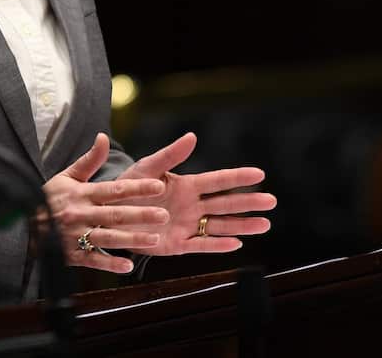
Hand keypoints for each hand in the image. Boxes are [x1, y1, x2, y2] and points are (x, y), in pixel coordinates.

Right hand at [39, 133, 168, 273]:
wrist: (21, 225)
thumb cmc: (49, 198)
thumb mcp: (67, 176)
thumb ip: (90, 160)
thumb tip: (103, 137)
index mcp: (81, 193)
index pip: (113, 189)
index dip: (136, 188)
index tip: (158, 185)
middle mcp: (81, 214)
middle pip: (115, 214)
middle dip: (140, 215)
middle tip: (164, 215)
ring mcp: (76, 236)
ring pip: (108, 238)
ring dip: (131, 240)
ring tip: (154, 239)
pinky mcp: (72, 255)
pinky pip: (93, 260)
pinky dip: (110, 264)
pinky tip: (128, 266)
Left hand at [117, 131, 275, 255]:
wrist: (110, 214)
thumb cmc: (128, 187)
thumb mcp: (146, 167)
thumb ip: (169, 155)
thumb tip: (192, 136)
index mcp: (186, 185)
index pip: (217, 180)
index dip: (238, 177)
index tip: (260, 173)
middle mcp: (192, 206)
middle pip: (225, 204)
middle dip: (248, 202)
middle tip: (271, 201)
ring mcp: (187, 225)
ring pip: (220, 226)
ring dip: (242, 225)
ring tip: (264, 224)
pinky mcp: (177, 245)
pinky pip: (201, 245)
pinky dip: (218, 245)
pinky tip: (237, 244)